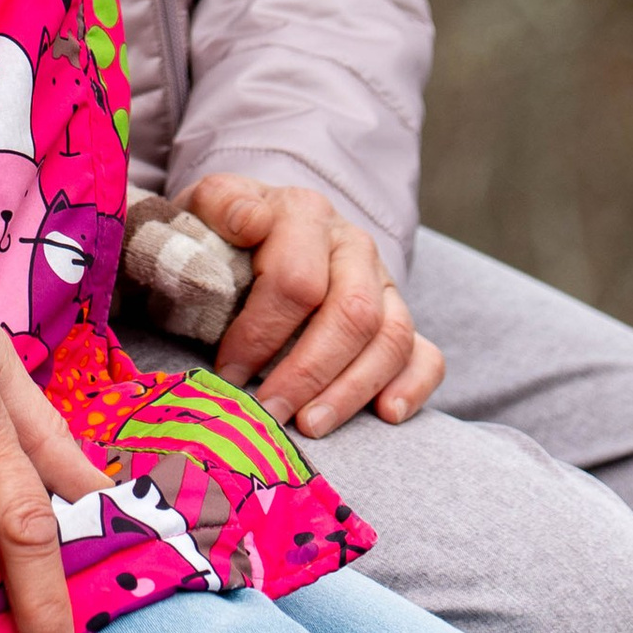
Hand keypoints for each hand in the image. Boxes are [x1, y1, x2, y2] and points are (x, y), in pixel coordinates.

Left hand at [185, 178, 444, 439]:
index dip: (259, 334)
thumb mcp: (207, 206)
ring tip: (310, 426)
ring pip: (391, 338)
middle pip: (352, 314)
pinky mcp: (399, 317)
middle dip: (308, 373)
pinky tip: (385, 414)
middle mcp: (354, 245)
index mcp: (305, 215)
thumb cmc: (225, 231)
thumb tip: (251, 223)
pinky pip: (426, 355)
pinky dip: (412, 386)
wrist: (259, 225)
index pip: (296, 282)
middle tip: (268, 414)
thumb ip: (219, 207)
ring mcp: (383, 282)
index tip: (227, 373)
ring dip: (351, 390)